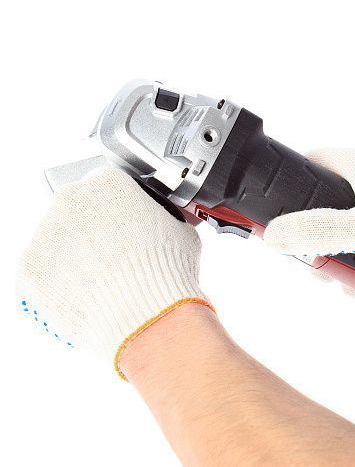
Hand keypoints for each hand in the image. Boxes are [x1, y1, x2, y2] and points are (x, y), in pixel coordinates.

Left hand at [17, 168, 212, 377]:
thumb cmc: (165, 272)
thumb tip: (162, 226)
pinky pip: (45, 272)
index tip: (125, 225)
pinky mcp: (29, 270)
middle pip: (79, 210)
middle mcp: (71, 200)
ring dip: (76, 255)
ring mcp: (45, 234)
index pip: (109, 187)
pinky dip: (61, 282)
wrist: (147, 315)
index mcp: (108, 182)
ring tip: (104, 280)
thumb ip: (163, 219)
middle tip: (115, 254)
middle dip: (94, 230)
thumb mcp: (181, 231)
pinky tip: (87, 293)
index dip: (120, 209)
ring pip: (59, 241)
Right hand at [265, 147, 354, 274]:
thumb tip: (274, 234)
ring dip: (345, 250)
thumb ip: (317, 232)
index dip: (292, 190)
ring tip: (348, 282)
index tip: (289, 220)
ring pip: (354, 217)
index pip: (312, 163)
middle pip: (331, 199)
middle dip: (320, 235)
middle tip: (320, 264)